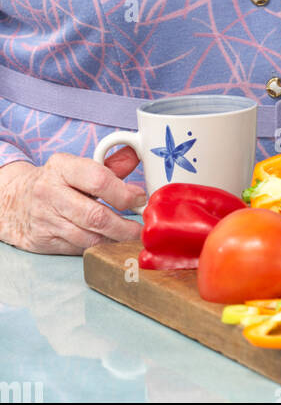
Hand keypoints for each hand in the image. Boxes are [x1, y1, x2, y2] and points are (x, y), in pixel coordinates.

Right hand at [0, 147, 146, 253]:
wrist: (16, 201)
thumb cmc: (57, 182)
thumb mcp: (78, 167)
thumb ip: (109, 165)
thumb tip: (138, 155)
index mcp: (62, 167)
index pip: (98, 180)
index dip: (124, 193)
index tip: (139, 199)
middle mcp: (50, 192)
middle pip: (95, 215)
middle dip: (123, 226)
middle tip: (140, 229)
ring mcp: (45, 218)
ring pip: (88, 237)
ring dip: (114, 240)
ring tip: (130, 238)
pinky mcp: (43, 240)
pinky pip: (78, 249)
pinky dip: (98, 248)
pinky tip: (109, 244)